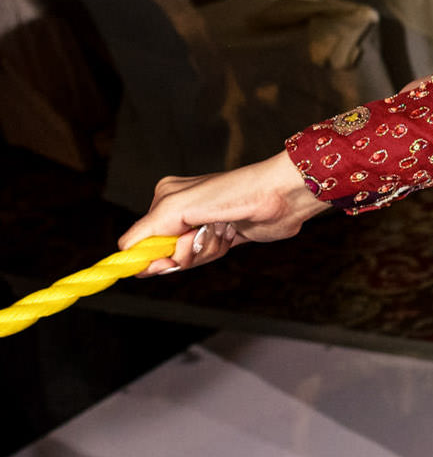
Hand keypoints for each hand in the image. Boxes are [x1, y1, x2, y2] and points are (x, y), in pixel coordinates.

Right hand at [119, 151, 329, 274]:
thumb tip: (127, 254)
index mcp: (164, 198)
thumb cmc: (234, 194)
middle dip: (184, 252)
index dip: (150, 257)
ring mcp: (202, 223)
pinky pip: (206, 257)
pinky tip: (231, 235)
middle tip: (201, 237)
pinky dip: (216, 251)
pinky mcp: (222, 235)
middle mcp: (179, 210)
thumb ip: (148, 231)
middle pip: (164, 252)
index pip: (138, 240)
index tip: (165, 262)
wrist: (282, 195)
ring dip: (205, 251)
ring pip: (187, 257)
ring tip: (221, 230)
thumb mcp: (178, 208)